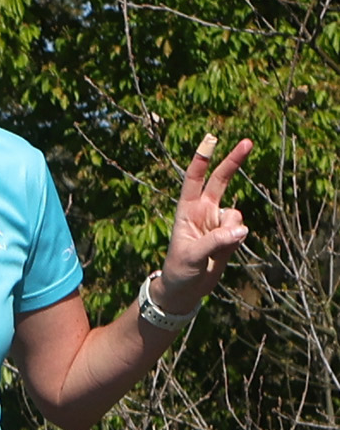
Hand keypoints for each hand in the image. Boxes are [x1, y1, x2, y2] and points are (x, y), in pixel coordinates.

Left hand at [155, 134, 252, 313]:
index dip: (201, 160)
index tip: (210, 140)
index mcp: (186, 210)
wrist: (186, 289)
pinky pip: (240, 231)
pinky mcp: (230, 234)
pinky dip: (236, 240)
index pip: (194, 180)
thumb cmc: (180, 269)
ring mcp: (218, 222)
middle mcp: (203, 211)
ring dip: (231, 230)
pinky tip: (223, 253)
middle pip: (220, 180)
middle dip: (233, 161)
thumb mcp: (192, 255)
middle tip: (248, 142)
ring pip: (236, 215)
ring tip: (215, 250)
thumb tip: (242, 229)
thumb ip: (216, 241)